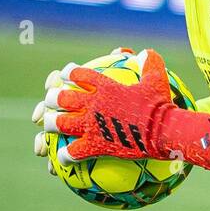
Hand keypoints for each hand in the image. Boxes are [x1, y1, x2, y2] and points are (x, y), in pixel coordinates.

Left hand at [33, 49, 209, 171]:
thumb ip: (150, 64)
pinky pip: (74, 151)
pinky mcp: (95, 145)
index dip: (69, 73)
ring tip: (47, 124)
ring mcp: (92, 125)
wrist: (162, 130)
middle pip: (63, 98)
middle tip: (49, 100)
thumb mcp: (157, 80)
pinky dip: (66, 155)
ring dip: (52, 123)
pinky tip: (63, 158)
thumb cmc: (160, 106)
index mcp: (105, 87)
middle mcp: (93, 103)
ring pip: (61, 123)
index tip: (65, 74)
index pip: (80, 75)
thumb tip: (148, 52)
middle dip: (53, 98)